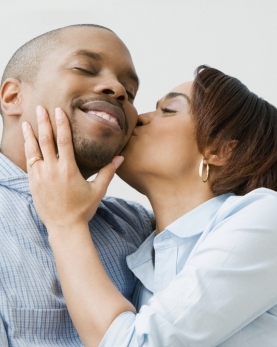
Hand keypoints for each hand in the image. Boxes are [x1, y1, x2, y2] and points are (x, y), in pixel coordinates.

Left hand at [22, 106, 123, 230]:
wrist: (64, 227)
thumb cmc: (83, 209)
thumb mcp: (98, 190)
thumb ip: (108, 172)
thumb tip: (120, 158)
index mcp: (68, 169)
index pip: (64, 140)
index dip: (61, 124)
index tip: (58, 111)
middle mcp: (52, 170)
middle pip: (46, 141)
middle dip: (43, 123)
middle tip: (40, 108)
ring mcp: (40, 177)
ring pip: (33, 151)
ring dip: (30, 136)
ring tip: (26, 123)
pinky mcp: (33, 184)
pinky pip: (29, 164)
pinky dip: (28, 152)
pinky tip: (27, 146)